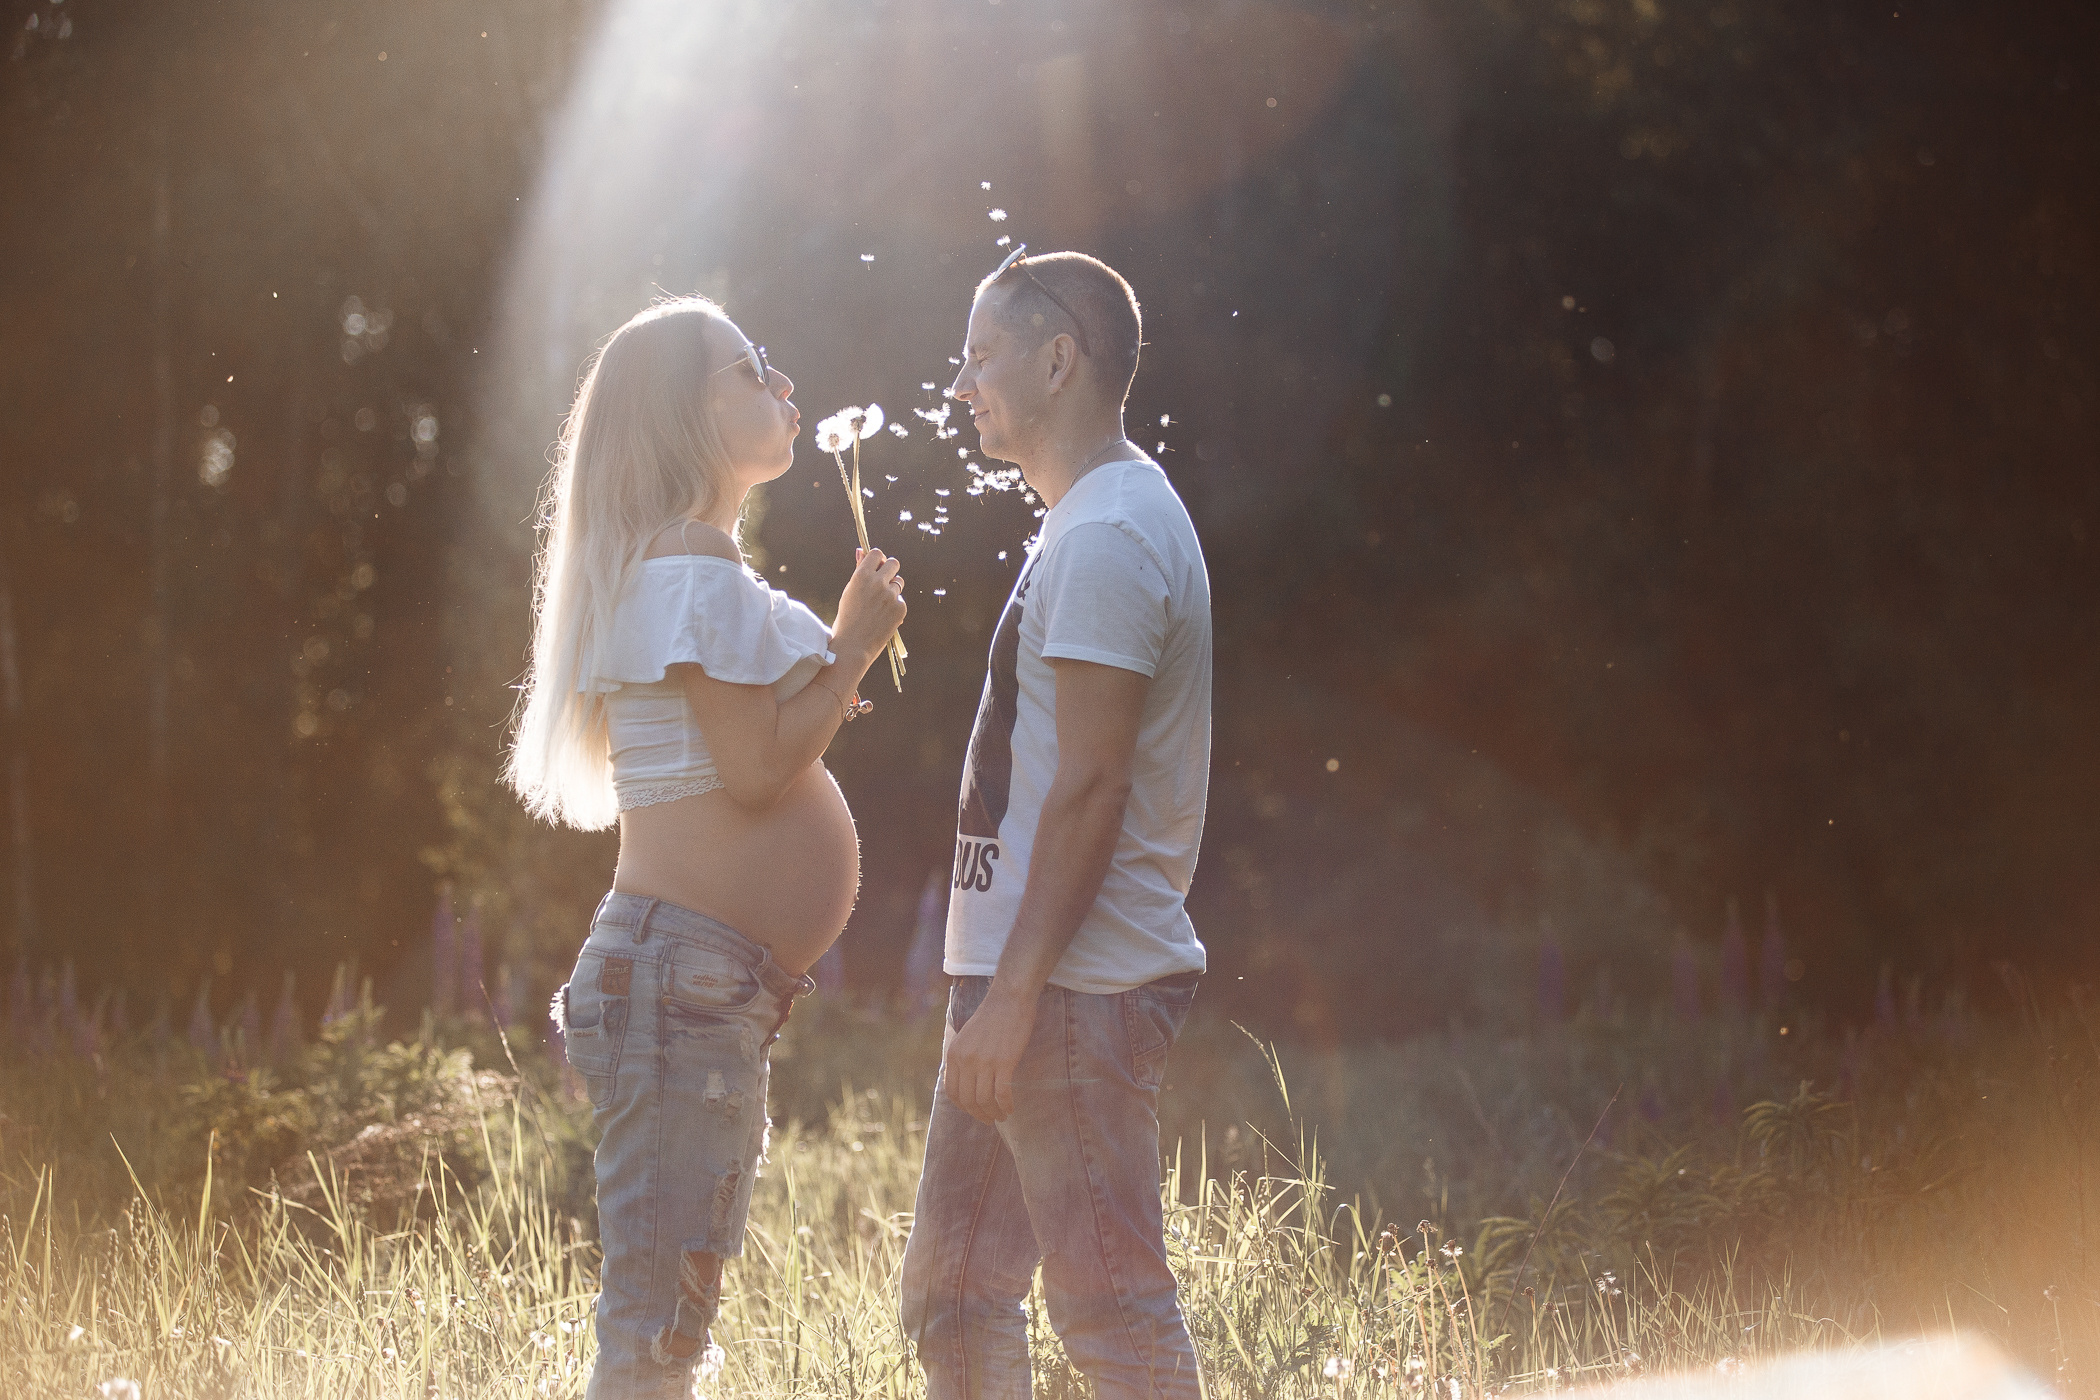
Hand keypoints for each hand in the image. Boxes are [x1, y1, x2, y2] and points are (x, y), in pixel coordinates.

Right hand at [832, 547, 906, 666]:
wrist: (853, 646)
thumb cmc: (847, 617)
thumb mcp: (850, 591)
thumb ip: (859, 570)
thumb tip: (861, 550)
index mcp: (861, 576)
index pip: (876, 553)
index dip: (877, 560)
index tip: (876, 567)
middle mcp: (877, 582)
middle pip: (894, 563)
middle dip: (889, 570)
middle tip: (882, 582)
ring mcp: (891, 595)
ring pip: (898, 582)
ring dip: (892, 588)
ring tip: (879, 605)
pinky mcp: (900, 607)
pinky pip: (900, 599)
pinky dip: (894, 606)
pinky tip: (883, 617)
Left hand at [942, 987, 1036, 1123]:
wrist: (1009, 999)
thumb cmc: (991, 1017)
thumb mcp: (966, 1037)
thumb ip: (961, 1058)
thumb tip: (962, 1083)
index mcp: (954, 1054)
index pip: (952, 1092)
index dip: (963, 1107)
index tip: (974, 1111)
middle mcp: (966, 1060)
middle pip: (968, 1100)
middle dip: (979, 1114)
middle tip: (989, 1119)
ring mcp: (984, 1062)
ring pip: (985, 1100)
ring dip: (993, 1113)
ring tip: (1002, 1116)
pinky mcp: (1004, 1062)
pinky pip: (1002, 1093)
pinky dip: (1006, 1105)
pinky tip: (1010, 1108)